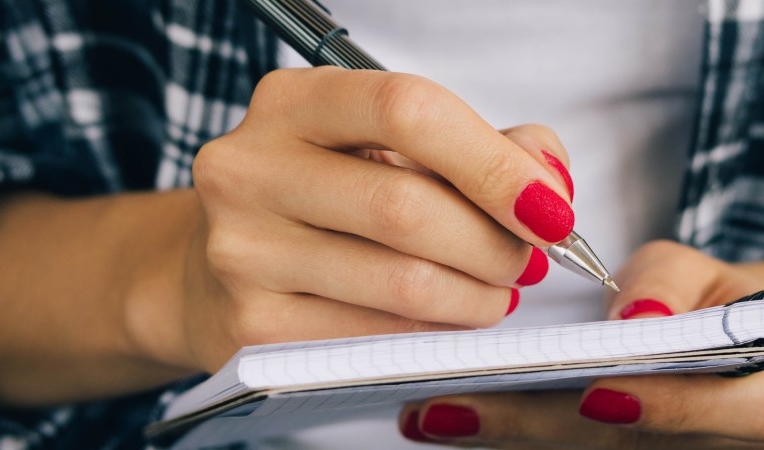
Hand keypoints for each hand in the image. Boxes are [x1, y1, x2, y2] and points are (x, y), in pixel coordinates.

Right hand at [130, 67, 576, 372]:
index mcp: (291, 102)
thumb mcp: (387, 147)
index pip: (408, 110)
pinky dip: (434, 334)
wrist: (214, 268)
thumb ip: (478, 147)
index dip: (494, 163)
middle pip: (408, 208)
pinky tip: (444, 319)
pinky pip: (378, 338)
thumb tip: (546, 186)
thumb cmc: (322, 197)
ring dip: (477, 297)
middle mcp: (251, 168)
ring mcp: (242, 251)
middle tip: (525, 260)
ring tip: (493, 291)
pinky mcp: (252, 327)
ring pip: (402, 283)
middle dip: (494, 244)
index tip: (549, 209)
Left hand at [396, 241, 763, 448]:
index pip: (729, 413)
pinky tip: (455, 422)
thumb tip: (637, 318)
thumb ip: (670, 285)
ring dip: (510, 440)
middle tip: (452, 406)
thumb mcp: (698, 269)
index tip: (595, 393)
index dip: (665, 407)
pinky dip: (515, 440)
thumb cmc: (707, 301)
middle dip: (539, 428)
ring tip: (432, 414)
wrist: (723, 345)